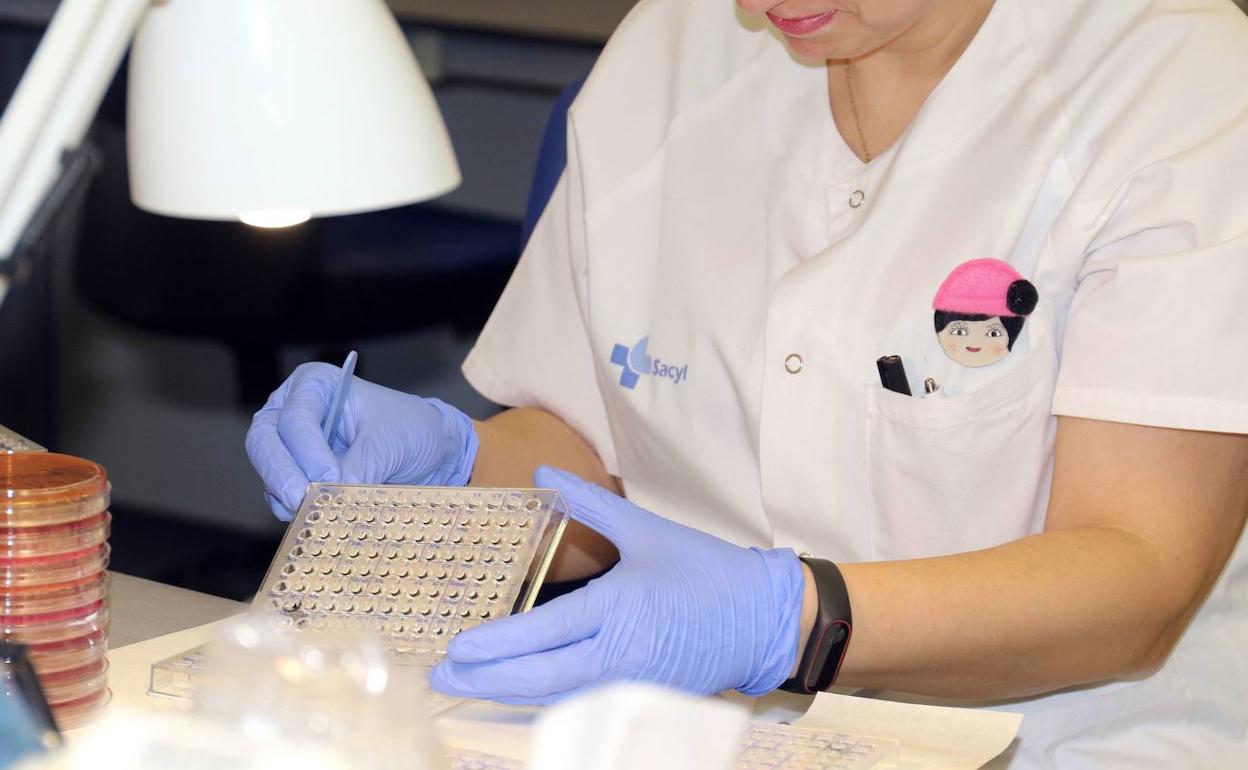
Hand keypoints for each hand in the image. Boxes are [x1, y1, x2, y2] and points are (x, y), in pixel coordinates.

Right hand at [245, 362, 478, 520]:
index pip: (295, 415)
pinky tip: (319, 519)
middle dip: (281, 474)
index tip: (329, 476)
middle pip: (264, 441)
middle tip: (301, 502)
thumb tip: (335, 498)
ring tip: (318, 515)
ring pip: (269, 473)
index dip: (308, 448)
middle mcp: (292, 411)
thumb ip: (360, 467)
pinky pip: (280, 498)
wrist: (426, 452)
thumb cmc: (408, 429)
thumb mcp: (390, 442)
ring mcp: (289, 446)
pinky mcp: (295, 479)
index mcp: (316, 386)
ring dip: (288, 497)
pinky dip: (297, 512)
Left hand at [428, 466, 804, 704]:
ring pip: (556, 695)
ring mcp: (630, 682)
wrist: (762, 619)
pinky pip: (581, 700)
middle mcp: (620, 653)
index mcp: (620, 609)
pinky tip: (516, 688)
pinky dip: (543, 697)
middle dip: (486, 678)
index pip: (545, 634)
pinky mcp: (640, 694)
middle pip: (540, 677)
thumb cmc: (705, 569)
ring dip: (508, 691)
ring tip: (466, 683)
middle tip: (440, 675)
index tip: (457, 646)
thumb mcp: (646, 530)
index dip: (498, 644)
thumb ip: (589, 504)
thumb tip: (541, 473)